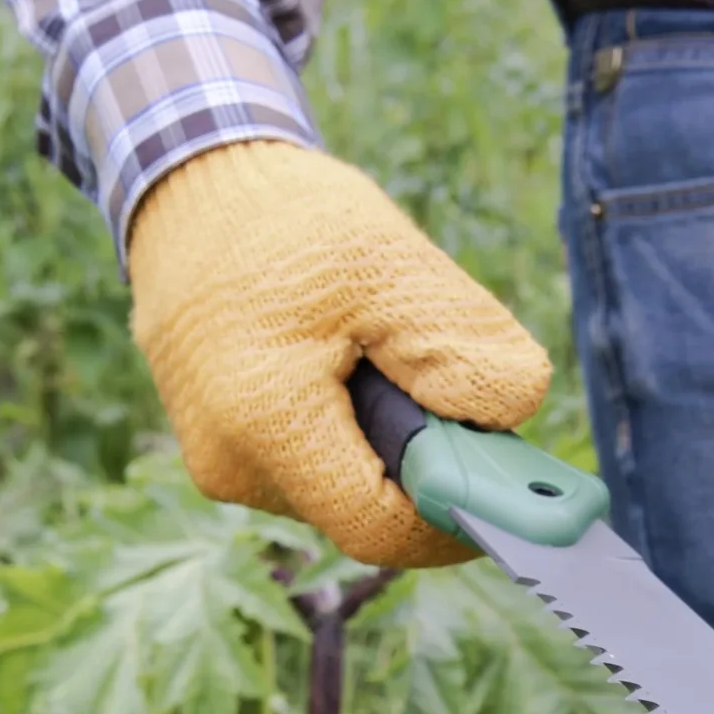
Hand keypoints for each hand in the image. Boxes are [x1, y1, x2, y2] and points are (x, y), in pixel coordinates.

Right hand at [128, 140, 550, 566]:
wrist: (192, 188)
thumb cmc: (288, 221)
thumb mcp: (392, 265)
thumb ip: (460, 347)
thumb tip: (515, 415)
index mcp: (263, 420)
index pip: (379, 526)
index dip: (457, 520)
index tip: (521, 494)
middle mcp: (230, 461)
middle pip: (367, 513)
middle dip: (429, 470)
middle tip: (464, 404)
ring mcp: (223, 460)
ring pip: (344, 491)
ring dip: (393, 447)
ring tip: (390, 361)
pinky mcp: (227, 448)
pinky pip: (318, 466)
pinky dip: (359, 434)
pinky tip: (358, 371)